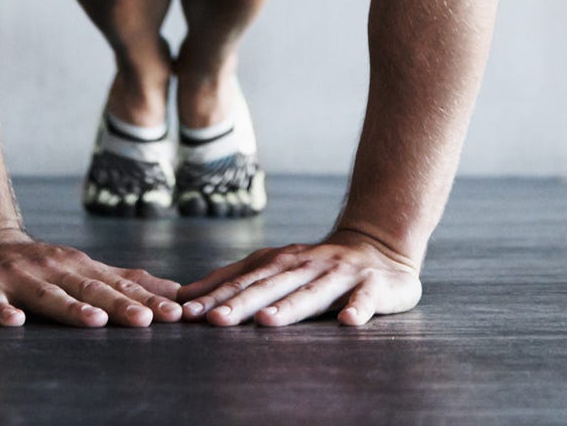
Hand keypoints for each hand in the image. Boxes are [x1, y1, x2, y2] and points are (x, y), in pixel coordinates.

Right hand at [0, 226, 185, 327]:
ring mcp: (19, 278)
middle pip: (91, 290)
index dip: (148, 301)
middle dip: (120, 305)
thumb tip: (178, 291)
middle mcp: (55, 270)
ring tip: (95, 321)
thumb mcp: (84, 270)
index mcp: (81, 268)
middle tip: (147, 319)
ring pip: (48, 296)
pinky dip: (2, 311)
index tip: (176, 315)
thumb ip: (126, 282)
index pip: (119, 287)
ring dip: (71, 308)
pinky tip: (13, 322)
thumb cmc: (41, 266)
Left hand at [176, 228, 422, 326]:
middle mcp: (308, 265)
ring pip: (312, 292)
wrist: (381, 244)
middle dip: (241, 303)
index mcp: (283, 261)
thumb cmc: (320, 264)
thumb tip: (185, 295)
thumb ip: (237, 278)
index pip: (244, 280)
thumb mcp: (277, 265)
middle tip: (214, 321)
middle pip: (271, 286)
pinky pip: (366, 299)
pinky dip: (358, 309)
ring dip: (289, 307)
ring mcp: (341, 274)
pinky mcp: (373, 285)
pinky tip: (348, 321)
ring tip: (266, 322)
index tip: (187, 313)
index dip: (215, 296)